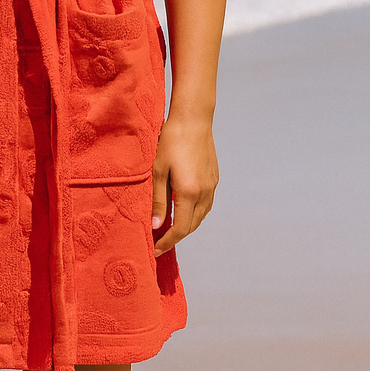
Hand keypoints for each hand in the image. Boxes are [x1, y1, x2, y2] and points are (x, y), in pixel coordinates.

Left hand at [151, 114, 218, 257]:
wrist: (193, 120)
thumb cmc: (170, 142)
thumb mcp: (158, 172)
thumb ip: (158, 202)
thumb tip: (156, 226)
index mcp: (188, 193)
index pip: (180, 229)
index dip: (168, 243)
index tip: (156, 250)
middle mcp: (204, 193)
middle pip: (192, 226)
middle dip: (176, 238)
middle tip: (159, 243)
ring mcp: (212, 186)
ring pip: (200, 216)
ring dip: (186, 226)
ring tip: (169, 230)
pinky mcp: (214, 178)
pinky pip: (206, 204)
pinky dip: (194, 214)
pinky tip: (183, 211)